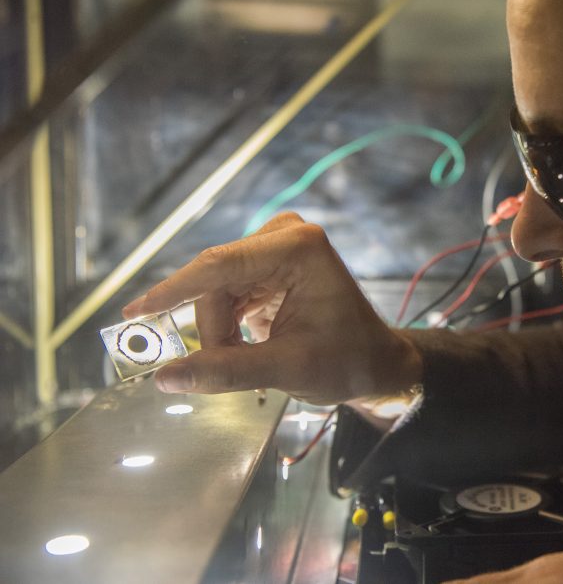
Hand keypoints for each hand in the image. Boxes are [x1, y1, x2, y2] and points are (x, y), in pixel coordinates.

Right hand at [122, 213, 421, 403]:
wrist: (375, 361)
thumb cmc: (347, 361)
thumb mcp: (286, 369)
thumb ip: (225, 371)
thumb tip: (165, 378)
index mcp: (300, 248)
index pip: (219, 266)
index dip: (172, 291)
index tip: (135, 313)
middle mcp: (287, 236)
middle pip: (215, 281)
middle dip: (213, 327)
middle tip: (224, 365)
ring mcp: (278, 246)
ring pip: (216, 289)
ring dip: (220, 328)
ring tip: (247, 356)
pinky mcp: (269, 262)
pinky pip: (226, 292)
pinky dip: (227, 323)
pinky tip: (248, 342)